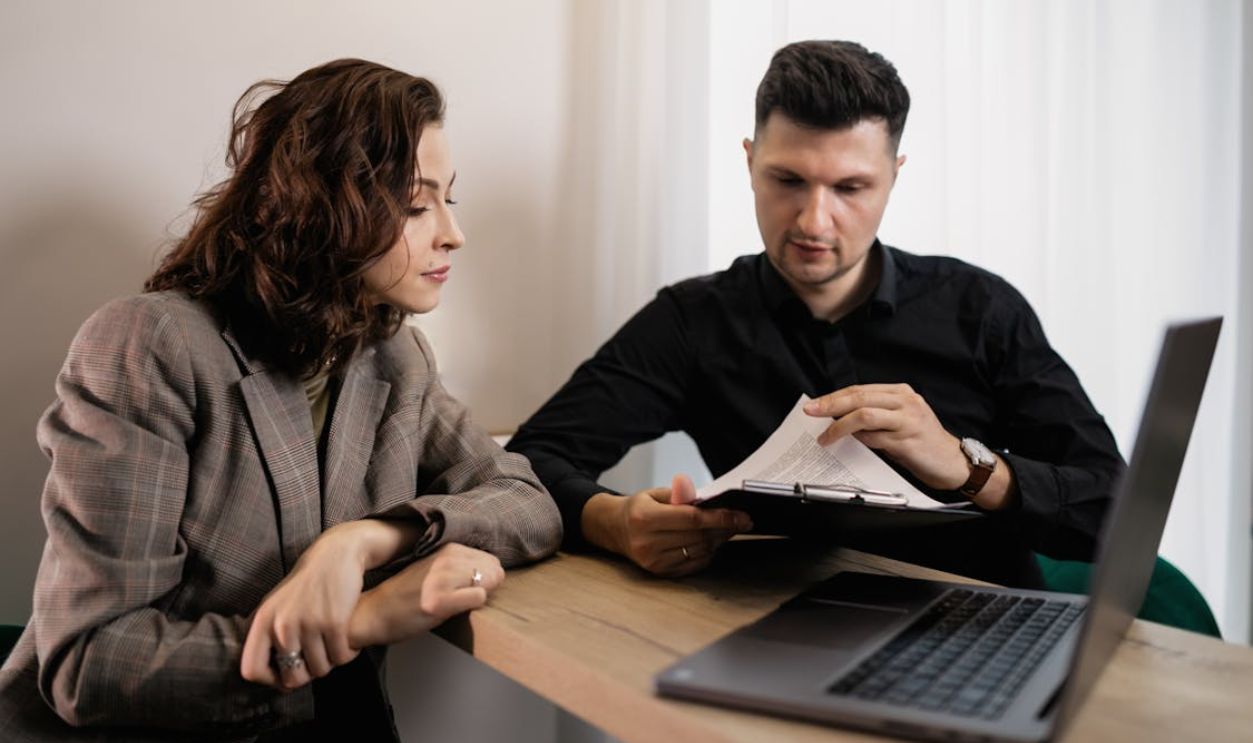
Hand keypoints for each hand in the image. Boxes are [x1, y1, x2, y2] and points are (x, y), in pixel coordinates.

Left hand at [240, 523, 373, 689]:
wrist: (335, 555)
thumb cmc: (307, 585)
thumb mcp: (277, 605)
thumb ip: (270, 637)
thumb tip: (276, 678)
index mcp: (263, 622)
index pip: (251, 670)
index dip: (270, 681)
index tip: (287, 674)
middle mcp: (281, 625)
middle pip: (292, 677)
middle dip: (309, 675)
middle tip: (318, 661)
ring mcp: (308, 623)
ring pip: (320, 669)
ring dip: (331, 663)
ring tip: (335, 648)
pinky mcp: (334, 622)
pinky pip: (341, 657)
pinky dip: (347, 654)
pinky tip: (348, 643)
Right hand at [348, 543, 503, 647]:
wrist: (374, 613)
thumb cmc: (406, 595)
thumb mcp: (434, 570)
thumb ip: (461, 566)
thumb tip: (495, 572)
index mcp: (447, 548)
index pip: (490, 559)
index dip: (485, 578)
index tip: (467, 588)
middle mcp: (446, 558)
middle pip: (494, 569)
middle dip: (486, 586)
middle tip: (462, 598)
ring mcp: (442, 578)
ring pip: (488, 582)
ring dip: (477, 596)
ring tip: (454, 603)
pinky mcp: (439, 601)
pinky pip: (478, 598)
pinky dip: (472, 607)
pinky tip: (452, 610)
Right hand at [582, 474, 752, 576]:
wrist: (615, 529)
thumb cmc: (639, 508)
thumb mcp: (655, 494)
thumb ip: (681, 495)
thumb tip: (708, 498)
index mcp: (646, 518)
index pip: (693, 519)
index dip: (721, 517)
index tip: (743, 516)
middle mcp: (647, 543)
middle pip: (699, 537)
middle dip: (724, 528)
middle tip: (741, 520)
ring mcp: (653, 561)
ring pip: (700, 551)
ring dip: (718, 540)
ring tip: (725, 528)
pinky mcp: (659, 572)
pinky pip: (694, 564)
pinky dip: (707, 552)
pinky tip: (710, 542)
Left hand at [804, 383, 967, 490]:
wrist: (953, 462)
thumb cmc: (922, 442)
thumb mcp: (898, 421)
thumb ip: (874, 415)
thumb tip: (838, 417)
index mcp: (901, 393)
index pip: (860, 389)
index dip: (834, 396)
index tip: (814, 403)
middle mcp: (906, 403)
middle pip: (860, 397)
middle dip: (831, 405)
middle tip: (811, 412)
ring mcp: (908, 421)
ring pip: (865, 415)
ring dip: (840, 426)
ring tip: (826, 437)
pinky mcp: (907, 441)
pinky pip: (875, 438)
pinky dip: (859, 441)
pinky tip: (850, 445)